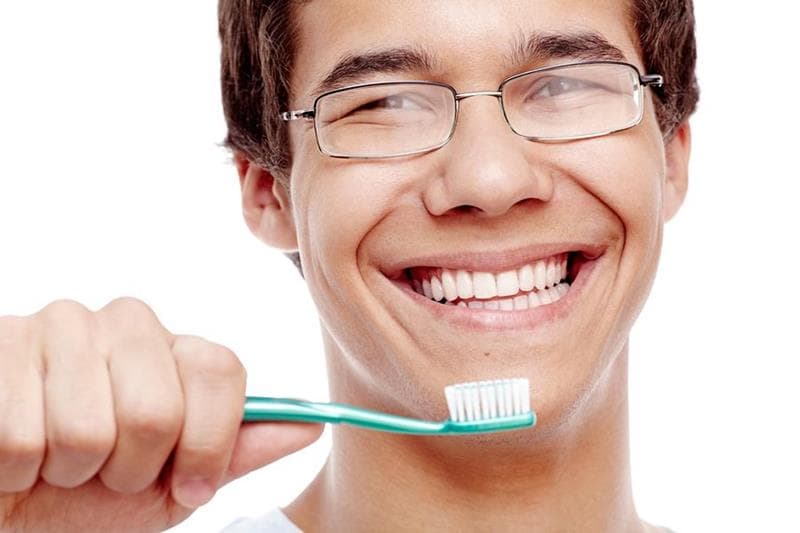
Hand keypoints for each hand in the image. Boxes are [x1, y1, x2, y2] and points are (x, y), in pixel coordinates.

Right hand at [0, 297, 322, 531]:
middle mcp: (124, 323)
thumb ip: (236, 451)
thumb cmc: (88, 496)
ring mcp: (60, 326)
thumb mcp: (174, 485)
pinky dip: (18, 469)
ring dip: (71, 471)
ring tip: (56, 459)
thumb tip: (311, 425)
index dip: (209, 441)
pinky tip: (16, 453)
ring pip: (89, 428)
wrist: (12, 509)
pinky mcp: (1, 344)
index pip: (220, 370)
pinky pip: (25, 436)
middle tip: (104, 470)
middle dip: (131, 467)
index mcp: (174, 349)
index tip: (190, 483)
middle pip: (158, 408)